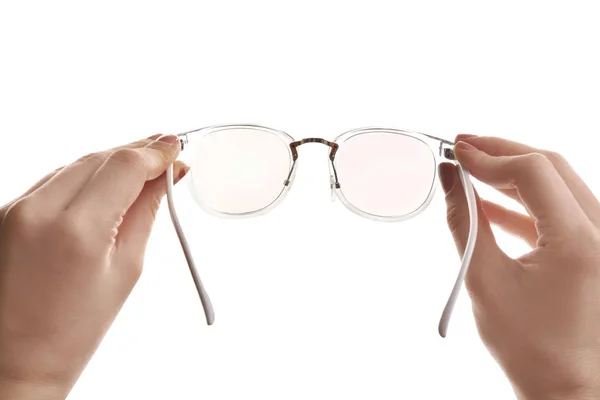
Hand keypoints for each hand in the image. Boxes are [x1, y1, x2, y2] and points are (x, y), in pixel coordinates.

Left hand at [0, 134, 187, 398]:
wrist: (16, 359)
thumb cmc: (75, 329)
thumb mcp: (126, 268)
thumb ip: (145, 213)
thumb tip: (166, 177)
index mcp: (77, 230)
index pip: (123, 166)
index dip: (155, 152)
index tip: (175, 146)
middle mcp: (38, 211)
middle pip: (98, 157)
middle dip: (135, 151)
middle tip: (165, 153)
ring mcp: (14, 209)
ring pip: (74, 164)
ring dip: (110, 161)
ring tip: (140, 169)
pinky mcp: (4, 213)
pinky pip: (52, 180)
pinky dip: (83, 175)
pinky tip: (105, 183)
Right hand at [440, 135, 599, 399]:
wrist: (566, 387)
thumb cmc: (528, 346)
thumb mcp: (484, 280)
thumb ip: (464, 221)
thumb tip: (449, 178)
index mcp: (582, 242)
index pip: (534, 172)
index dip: (490, 156)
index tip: (456, 152)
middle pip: (551, 167)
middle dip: (502, 153)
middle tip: (461, 146)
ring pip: (557, 183)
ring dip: (512, 174)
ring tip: (470, 170)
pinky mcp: (594, 248)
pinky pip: (559, 209)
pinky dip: (523, 201)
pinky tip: (488, 202)